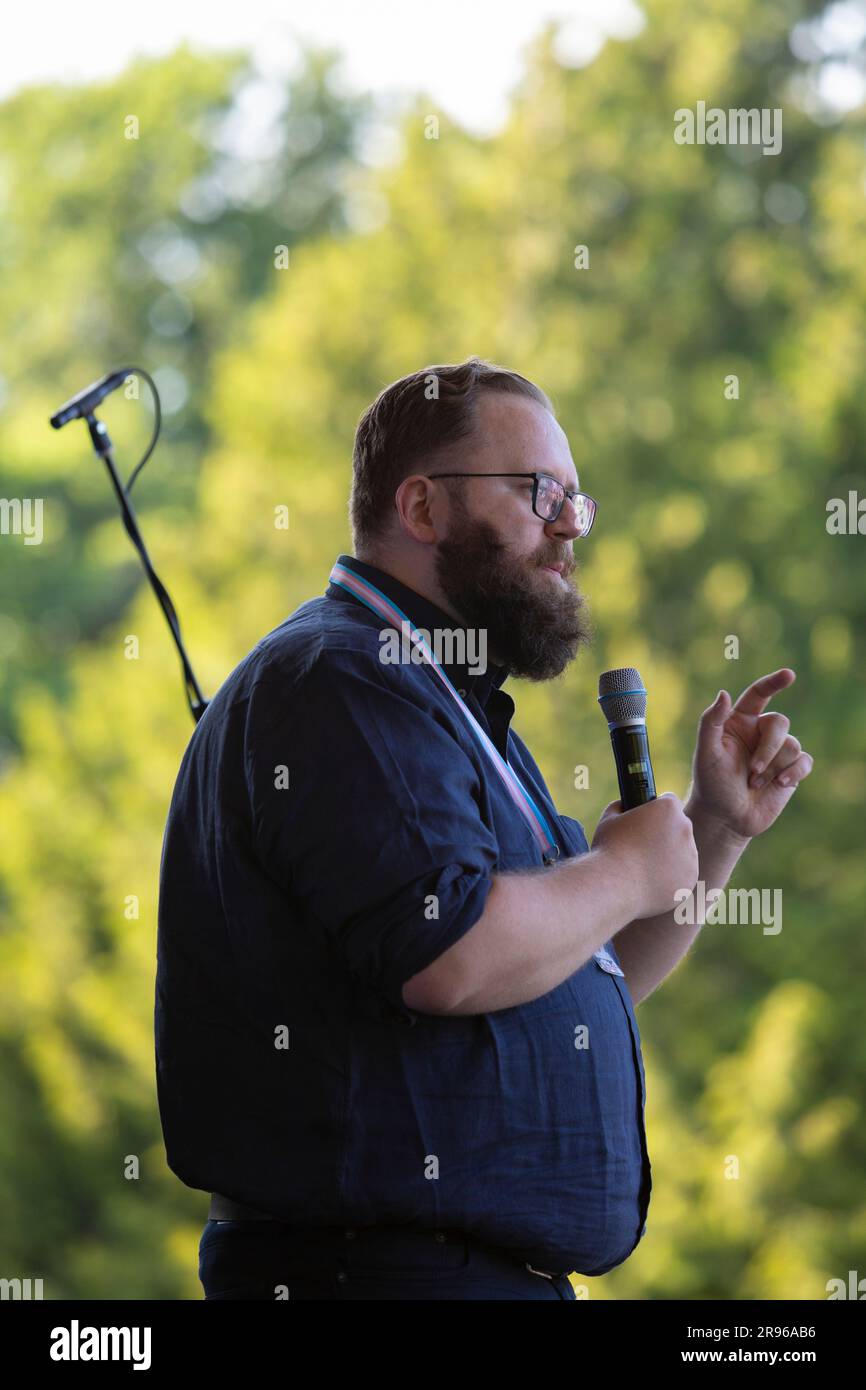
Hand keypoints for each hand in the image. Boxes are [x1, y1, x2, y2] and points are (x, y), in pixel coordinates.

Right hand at [591, 793, 698, 919]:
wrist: (614, 886)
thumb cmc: (609, 850)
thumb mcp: (610, 818)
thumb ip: (622, 807)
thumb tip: (624, 806)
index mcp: (668, 809)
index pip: (670, 801)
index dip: (657, 809)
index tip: (646, 820)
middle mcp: (685, 829)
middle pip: (679, 826)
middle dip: (666, 833)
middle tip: (644, 846)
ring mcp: (691, 856)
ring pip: (684, 852)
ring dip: (670, 856)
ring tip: (645, 867)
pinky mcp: (690, 880)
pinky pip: (683, 875)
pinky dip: (672, 878)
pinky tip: (651, 881)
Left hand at [686, 668, 813, 842]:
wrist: (725, 817)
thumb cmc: (711, 782)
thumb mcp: (706, 752)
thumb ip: (711, 721)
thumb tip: (723, 693)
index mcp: (739, 721)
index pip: (759, 694)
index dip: (774, 682)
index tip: (789, 675)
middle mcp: (760, 732)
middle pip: (779, 722)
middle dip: (768, 748)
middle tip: (752, 771)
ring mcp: (777, 751)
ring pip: (792, 744)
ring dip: (773, 766)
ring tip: (754, 783)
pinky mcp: (791, 770)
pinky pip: (804, 761)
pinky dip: (793, 772)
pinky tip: (780, 783)